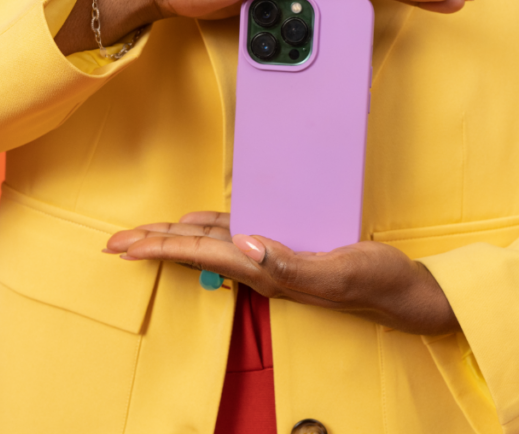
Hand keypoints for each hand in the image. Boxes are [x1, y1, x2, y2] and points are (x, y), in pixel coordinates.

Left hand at [104, 211, 460, 335]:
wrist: (403, 292)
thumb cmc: (376, 282)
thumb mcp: (339, 271)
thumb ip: (293, 264)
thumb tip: (247, 246)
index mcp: (268, 271)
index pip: (201, 255)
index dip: (160, 248)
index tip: (125, 246)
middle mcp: (263, 266)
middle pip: (194, 252)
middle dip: (152, 245)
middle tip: (114, 243)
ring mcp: (274, 259)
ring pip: (210, 244)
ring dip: (174, 238)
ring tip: (143, 236)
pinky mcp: (288, 249)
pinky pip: (237, 236)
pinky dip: (209, 229)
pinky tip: (198, 225)